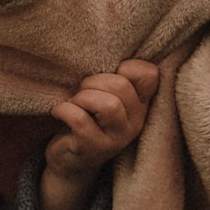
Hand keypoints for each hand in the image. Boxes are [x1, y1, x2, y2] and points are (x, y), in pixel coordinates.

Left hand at [39, 61, 158, 209]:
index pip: (150, 74)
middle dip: (93, 82)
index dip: (127, 66)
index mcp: (140, 104)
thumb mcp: (104, 97)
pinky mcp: (94, 149)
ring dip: (82, 98)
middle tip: (80, 91)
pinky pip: (80, 120)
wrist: (70, 161)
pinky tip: (59, 112)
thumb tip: (98, 48)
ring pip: (108, 105)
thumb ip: (112, 78)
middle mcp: (135, 122)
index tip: (108, 74)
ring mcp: (117, 139)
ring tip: (73, 103)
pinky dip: (64, 110)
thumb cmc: (86, 119)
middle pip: (121, 87)